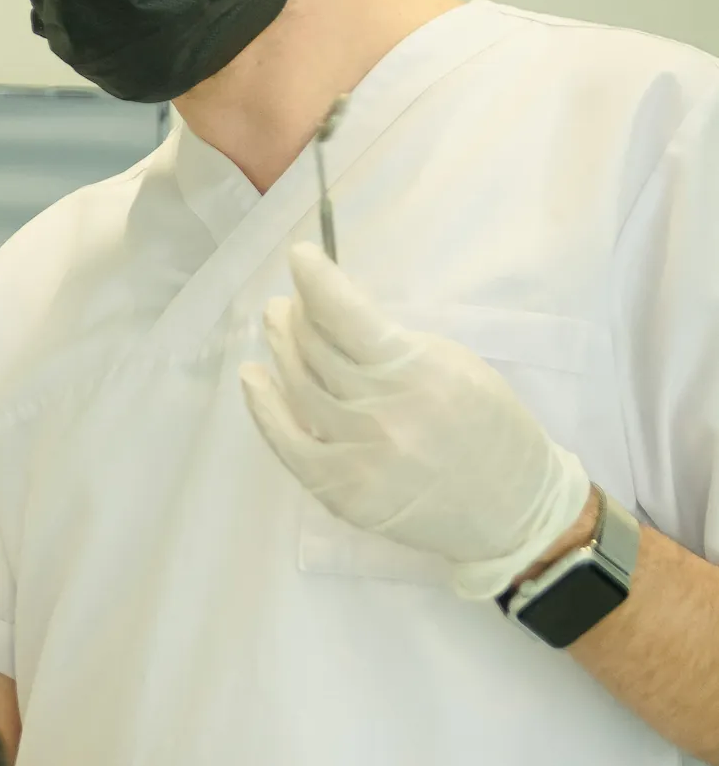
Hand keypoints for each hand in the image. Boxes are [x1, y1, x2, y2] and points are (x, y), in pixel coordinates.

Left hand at [239, 243, 590, 600]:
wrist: (511, 508)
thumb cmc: (489, 427)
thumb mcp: (455, 365)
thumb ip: (395, 344)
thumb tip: (334, 313)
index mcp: (419, 372)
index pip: (347, 316)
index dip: (316, 281)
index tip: (300, 257)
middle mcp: (383, 413)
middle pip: (316, 350)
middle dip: (298, 316)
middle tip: (290, 302)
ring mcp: (358, 456)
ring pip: (299, 389)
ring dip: (282, 350)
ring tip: (276, 325)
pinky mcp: (341, 492)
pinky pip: (288, 443)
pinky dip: (264, 408)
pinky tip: (254, 378)